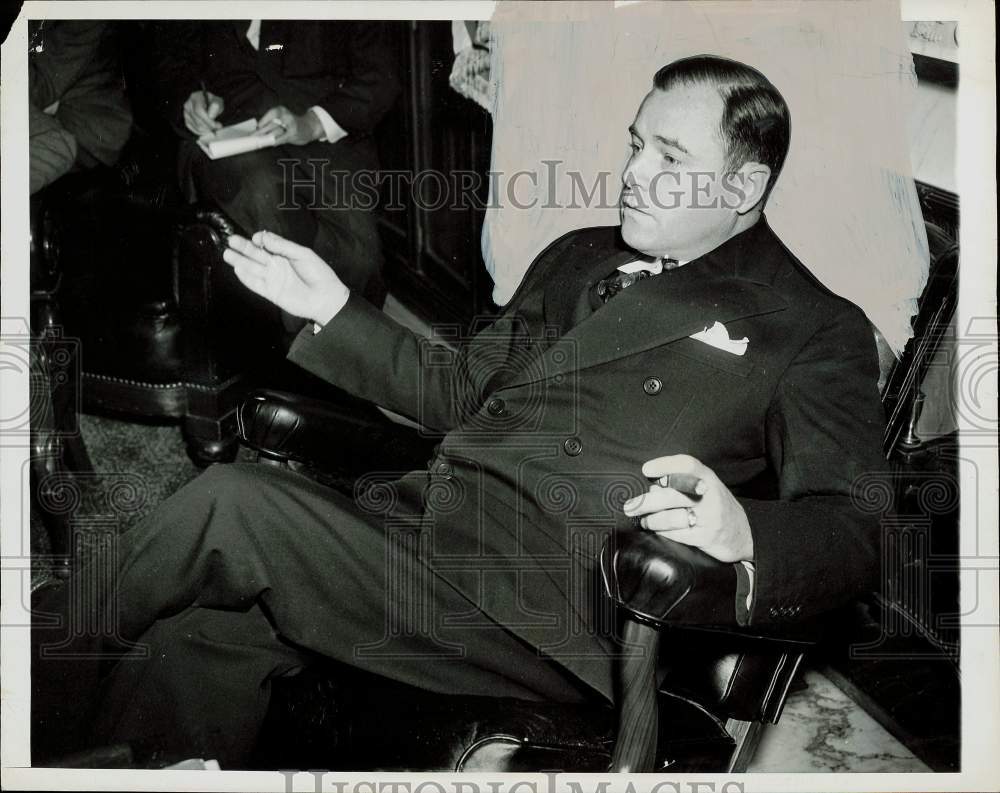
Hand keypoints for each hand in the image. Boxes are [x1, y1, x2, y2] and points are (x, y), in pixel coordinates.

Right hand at [184, 90, 223, 136]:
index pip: (199, 110)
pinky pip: (193, 129)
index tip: (217, 125)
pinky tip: (208, 131)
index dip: (208, 120)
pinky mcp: (186, 120)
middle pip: (197, 119)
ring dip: (206, 130)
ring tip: (214, 129)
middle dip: (209, 126)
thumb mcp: (218, 101)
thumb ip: (216, 106)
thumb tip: (211, 116)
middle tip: (217, 128)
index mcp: (195, 97)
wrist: (208, 103)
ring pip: (196, 126)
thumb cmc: (213, 102)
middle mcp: (188, 104)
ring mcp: (186, 113)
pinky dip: (202, 132)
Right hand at [223, 231, 348, 324]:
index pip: (266, 244)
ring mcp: (272, 279)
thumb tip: (263, 236)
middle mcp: (276, 265)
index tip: (254, 238)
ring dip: (240, 261)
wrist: (325, 298)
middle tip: (231, 240)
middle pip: (256, 255)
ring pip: (253, 268)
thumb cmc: (318, 274)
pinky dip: (246, 278)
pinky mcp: (271, 293)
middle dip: (243, 247)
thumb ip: (283, 246)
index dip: (258, 240)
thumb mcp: (302, 254)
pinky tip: (238, 270)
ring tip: (227, 253)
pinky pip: (255, 284)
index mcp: (284, 254)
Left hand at [257, 106, 323, 145]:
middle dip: (260, 132)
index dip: (261, 122)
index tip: (255, 129)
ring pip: (274, 132)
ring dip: (266, 138)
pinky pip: (281, 138)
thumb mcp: (282, 119)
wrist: (309, 127)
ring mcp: (289, 124)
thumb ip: (272, 123)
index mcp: (280, 110)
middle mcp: (285, 115)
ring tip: (260, 142)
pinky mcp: (293, 132)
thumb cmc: (294, 124)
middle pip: (269, 125)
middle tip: (254, 137)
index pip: (268, 115)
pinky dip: (276, 141)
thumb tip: (258, 130)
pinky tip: (272, 143)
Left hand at [622, 454, 753, 562]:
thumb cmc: (715, 506)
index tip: (646, 470)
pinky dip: (663, 533)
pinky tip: (657, 531)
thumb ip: (682, 482)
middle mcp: (709, 495)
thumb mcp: (705, 486)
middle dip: (646, 502)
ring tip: (643, 521)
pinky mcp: (706, 537)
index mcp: (707, 478)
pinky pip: (677, 535)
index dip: (665, 465)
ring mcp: (709, 517)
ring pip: (671, 517)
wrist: (744, 534)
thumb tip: (650, 486)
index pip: (687, 465)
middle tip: (630, 507)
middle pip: (671, 495)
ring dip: (651, 520)